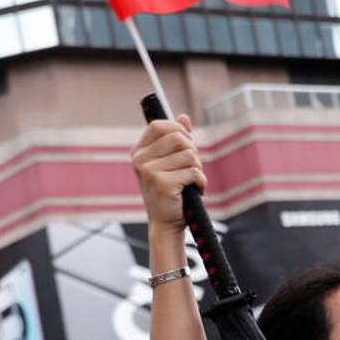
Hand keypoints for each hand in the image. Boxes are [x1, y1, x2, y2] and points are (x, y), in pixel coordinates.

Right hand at [130, 115, 205, 233]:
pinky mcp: (162, 184)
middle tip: (191, 168)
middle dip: (192, 151)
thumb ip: (176, 139)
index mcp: (139, 152)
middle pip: (178, 138)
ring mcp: (149, 172)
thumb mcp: (171, 163)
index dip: (178, 129)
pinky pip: (194, 172)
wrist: (166, 223)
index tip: (187, 143)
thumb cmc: (170, 192)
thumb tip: (183, 116)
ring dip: (197, 169)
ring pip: (189, 155)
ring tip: (191, 182)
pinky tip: (195, 191)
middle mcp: (140, 160)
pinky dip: (201, 182)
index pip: (159, 126)